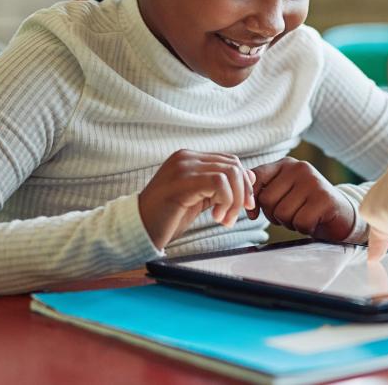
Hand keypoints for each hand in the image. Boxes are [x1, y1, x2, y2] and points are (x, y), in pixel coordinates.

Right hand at [137, 150, 255, 249]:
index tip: (245, 206)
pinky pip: (219, 183)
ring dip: (234, 200)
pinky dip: (225, 201)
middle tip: (233, 216)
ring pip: (229, 173)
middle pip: (233, 165)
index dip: (243, 184)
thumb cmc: (167, 217)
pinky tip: (215, 217)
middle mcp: (186, 157)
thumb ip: (221, 187)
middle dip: (242, 193)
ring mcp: (183, 167)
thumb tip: (250, 176)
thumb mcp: (199, 199)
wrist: (138, 229)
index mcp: (189, 158)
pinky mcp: (182, 181)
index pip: (230, 161)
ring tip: (223, 219)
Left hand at [250, 157, 355, 240]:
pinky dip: (304, 228)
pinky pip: (300, 222)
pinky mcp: (324, 198)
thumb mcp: (283, 193)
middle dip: (274, 215)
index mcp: (286, 164)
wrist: (341, 215)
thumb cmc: (306, 206)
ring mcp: (313, 181)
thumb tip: (244, 189)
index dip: (251, 200)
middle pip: (267, 200)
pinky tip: (314, 221)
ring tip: (304, 216)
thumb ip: (263, 189)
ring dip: (290, 223)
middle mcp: (299, 168)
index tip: (254, 214)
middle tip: (291, 214)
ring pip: (282, 213)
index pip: (256, 177)